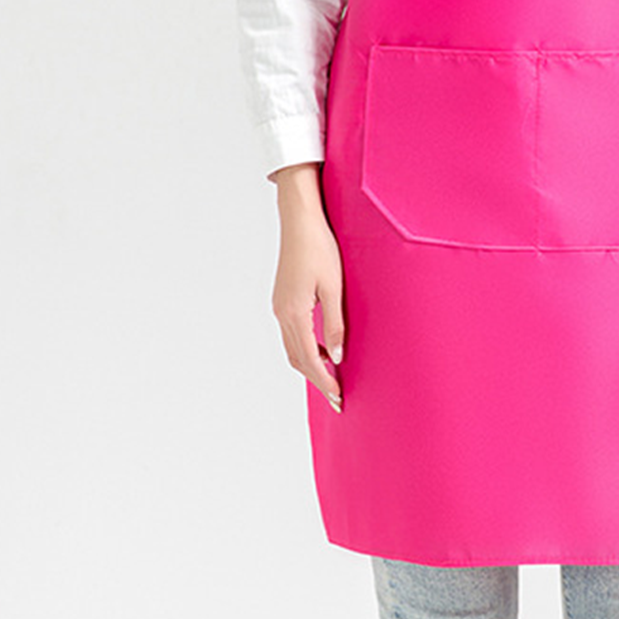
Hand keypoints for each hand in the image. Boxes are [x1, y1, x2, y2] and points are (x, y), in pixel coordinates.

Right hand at [270, 162, 345, 412]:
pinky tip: (322, 348)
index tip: (339, 397)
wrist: (300, 220)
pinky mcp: (283, 298)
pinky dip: (304, 348)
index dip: (324, 380)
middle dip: (316, 379)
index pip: (309, 358)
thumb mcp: (334, 286)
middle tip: (337, 396)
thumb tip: (336, 357)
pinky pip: (292, 333)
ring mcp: (280, 306)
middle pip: (297, 358)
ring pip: (292, 348)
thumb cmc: (320, 248)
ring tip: (331, 376)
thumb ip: (335, 323)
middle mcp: (282, 313)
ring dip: (309, 365)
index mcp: (294, 312)